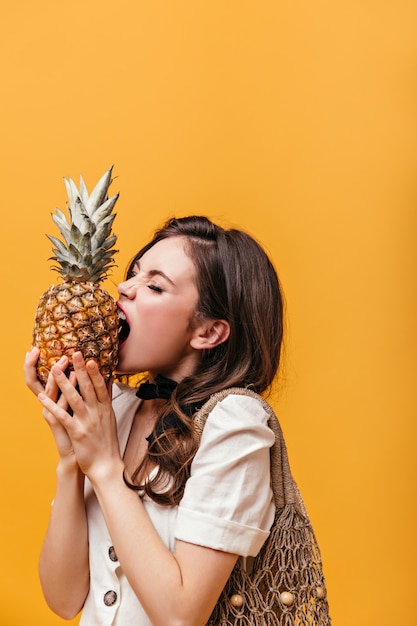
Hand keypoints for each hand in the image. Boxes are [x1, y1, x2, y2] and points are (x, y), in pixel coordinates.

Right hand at [25, 348, 76, 460]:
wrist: (80, 454)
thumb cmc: (81, 429)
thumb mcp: (79, 405)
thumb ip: (80, 389)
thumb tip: (86, 370)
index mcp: (52, 400)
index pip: (41, 378)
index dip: (35, 364)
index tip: (38, 347)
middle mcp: (48, 405)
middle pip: (39, 382)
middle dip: (40, 365)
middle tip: (42, 350)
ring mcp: (51, 414)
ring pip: (51, 391)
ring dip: (58, 375)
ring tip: (65, 360)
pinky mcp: (58, 424)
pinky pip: (60, 406)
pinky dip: (67, 391)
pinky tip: (74, 380)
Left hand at [38, 352, 121, 480]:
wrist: (106, 465)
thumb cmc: (107, 442)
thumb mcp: (110, 419)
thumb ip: (107, 400)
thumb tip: (109, 382)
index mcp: (106, 409)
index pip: (101, 386)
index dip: (95, 372)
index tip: (89, 358)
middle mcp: (97, 413)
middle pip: (88, 387)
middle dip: (80, 370)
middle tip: (74, 353)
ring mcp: (87, 422)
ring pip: (74, 398)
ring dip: (64, 383)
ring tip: (55, 369)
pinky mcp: (77, 433)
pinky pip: (62, 416)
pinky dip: (51, 406)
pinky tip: (42, 398)